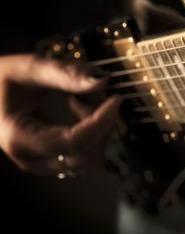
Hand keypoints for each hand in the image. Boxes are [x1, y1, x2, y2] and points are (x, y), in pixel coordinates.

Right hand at [0, 54, 121, 175]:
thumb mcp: (26, 69)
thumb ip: (63, 74)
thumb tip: (101, 81)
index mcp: (19, 139)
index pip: (75, 142)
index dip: (102, 121)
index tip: (116, 99)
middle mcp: (31, 159)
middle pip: (87, 156)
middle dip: (99, 125)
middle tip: (89, 94)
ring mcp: (42, 164)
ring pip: (90, 159)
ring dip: (97, 129)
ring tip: (80, 100)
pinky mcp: (51, 160)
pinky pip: (84, 155)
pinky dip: (91, 133)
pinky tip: (78, 109)